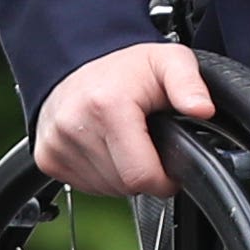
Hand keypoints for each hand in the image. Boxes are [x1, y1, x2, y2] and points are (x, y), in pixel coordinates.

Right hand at [33, 42, 213, 196]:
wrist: (76, 59)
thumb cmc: (125, 67)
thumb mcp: (168, 61)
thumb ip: (190, 84)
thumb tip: (203, 109)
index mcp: (108, 106)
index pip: (142, 176)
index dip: (165, 179)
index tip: (171, 166)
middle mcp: (75, 126)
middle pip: (125, 185)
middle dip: (144, 173)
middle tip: (148, 143)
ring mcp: (56, 144)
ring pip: (105, 190)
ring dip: (122, 176)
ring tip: (126, 142)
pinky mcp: (46, 157)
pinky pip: (83, 187)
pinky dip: (100, 175)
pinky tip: (105, 148)